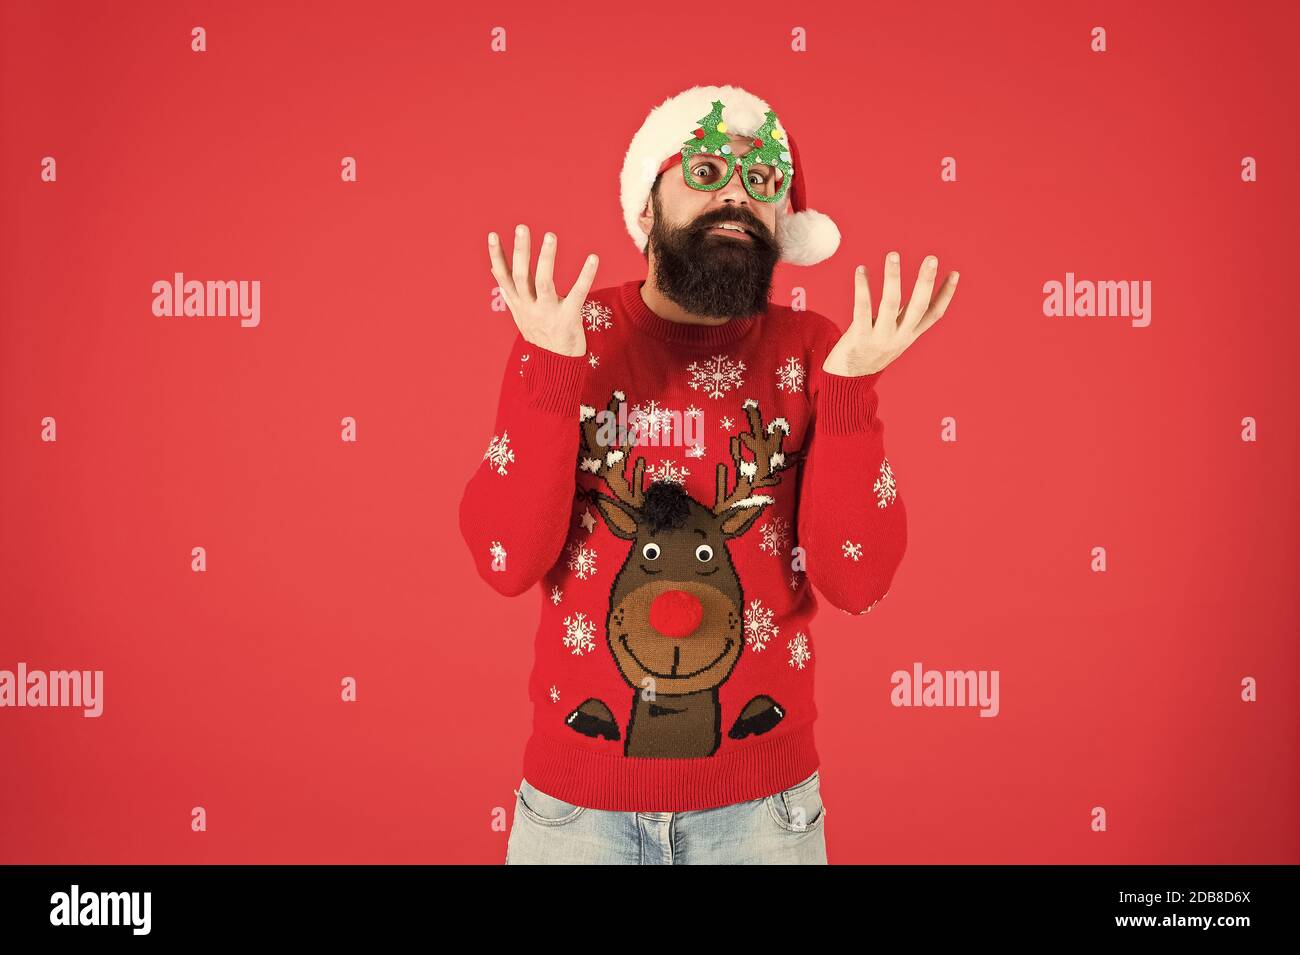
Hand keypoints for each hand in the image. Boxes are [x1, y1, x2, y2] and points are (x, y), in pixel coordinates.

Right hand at [487, 224, 598, 357]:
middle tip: (521, 227)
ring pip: (543, 283)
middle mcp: (530, 308)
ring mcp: (548, 313)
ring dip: (546, 258)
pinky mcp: (568, 318)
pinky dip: (585, 275)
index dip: (497, 257)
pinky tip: (593, 258)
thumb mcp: (520, 314)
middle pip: (521, 276)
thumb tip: (495, 270)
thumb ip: (510, 291)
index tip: (493, 235)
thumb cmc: (541, 334)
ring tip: (550, 236)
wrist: (555, 366)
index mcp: (518, 304)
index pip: (504, 277)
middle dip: (521, 251)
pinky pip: (577, 294)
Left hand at [822, 251, 958, 376]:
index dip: (945, 295)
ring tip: (893, 255)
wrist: (847, 380)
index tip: (955, 273)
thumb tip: (917, 289)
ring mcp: (880, 338)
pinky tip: (861, 270)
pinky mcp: (859, 338)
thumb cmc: (870, 350)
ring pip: (890, 304)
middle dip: (925, 282)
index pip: (934, 314)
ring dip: (892, 278)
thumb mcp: (893, 335)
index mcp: (910, 335)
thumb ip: (904, 316)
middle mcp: (899, 337)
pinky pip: (861, 310)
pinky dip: (862, 288)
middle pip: (918, 307)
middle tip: (931, 258)